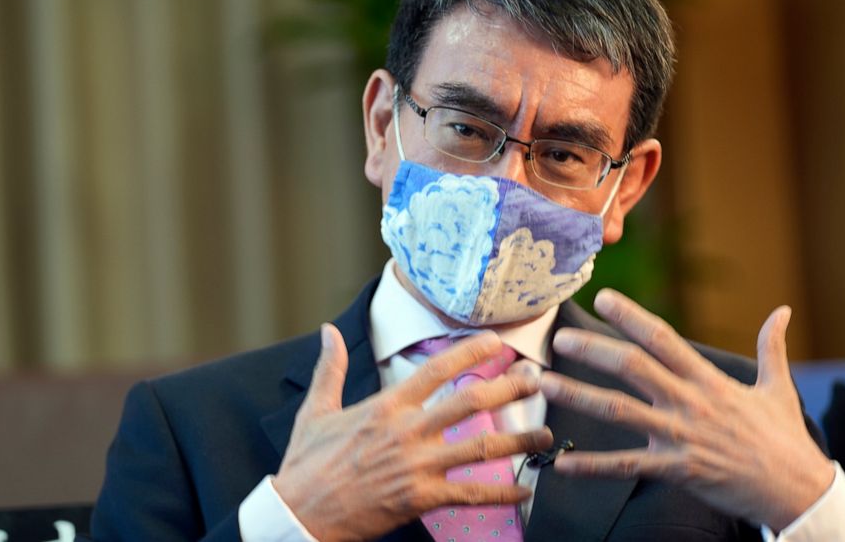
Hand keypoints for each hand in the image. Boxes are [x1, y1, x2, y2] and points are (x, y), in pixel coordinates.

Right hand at [273, 324, 552, 541]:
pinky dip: (501, 494)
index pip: (436, 370)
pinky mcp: (421, 499)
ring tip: (546, 435)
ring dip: (518, 440)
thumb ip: (329, 368)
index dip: (469, 352)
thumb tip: (328, 331)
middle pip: (470, 402)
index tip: (496, 342)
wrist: (298, 514)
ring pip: (480, 448)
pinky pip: (471, 495)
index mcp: (385, 407)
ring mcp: (417, 466)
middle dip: (508, 388)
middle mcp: (407, 432)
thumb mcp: (314, 410)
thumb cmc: (306, 463)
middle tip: (536, 380)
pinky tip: (525, 491)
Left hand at [539, 289, 833, 531]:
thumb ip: (772, 346)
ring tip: (544, 384)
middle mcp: (689, 402)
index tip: (603, 297)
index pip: (663, 338)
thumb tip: (783, 310)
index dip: (631, 316)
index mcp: (708, 380)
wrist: (799, 492)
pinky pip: (627, 466)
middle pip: (632, 366)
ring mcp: (680, 436)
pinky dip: (593, 466)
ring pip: (619, 411)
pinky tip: (563, 464)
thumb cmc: (785, 440)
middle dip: (593, 349)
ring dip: (578, 396)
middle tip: (560, 338)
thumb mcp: (778, 387)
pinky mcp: (676, 470)